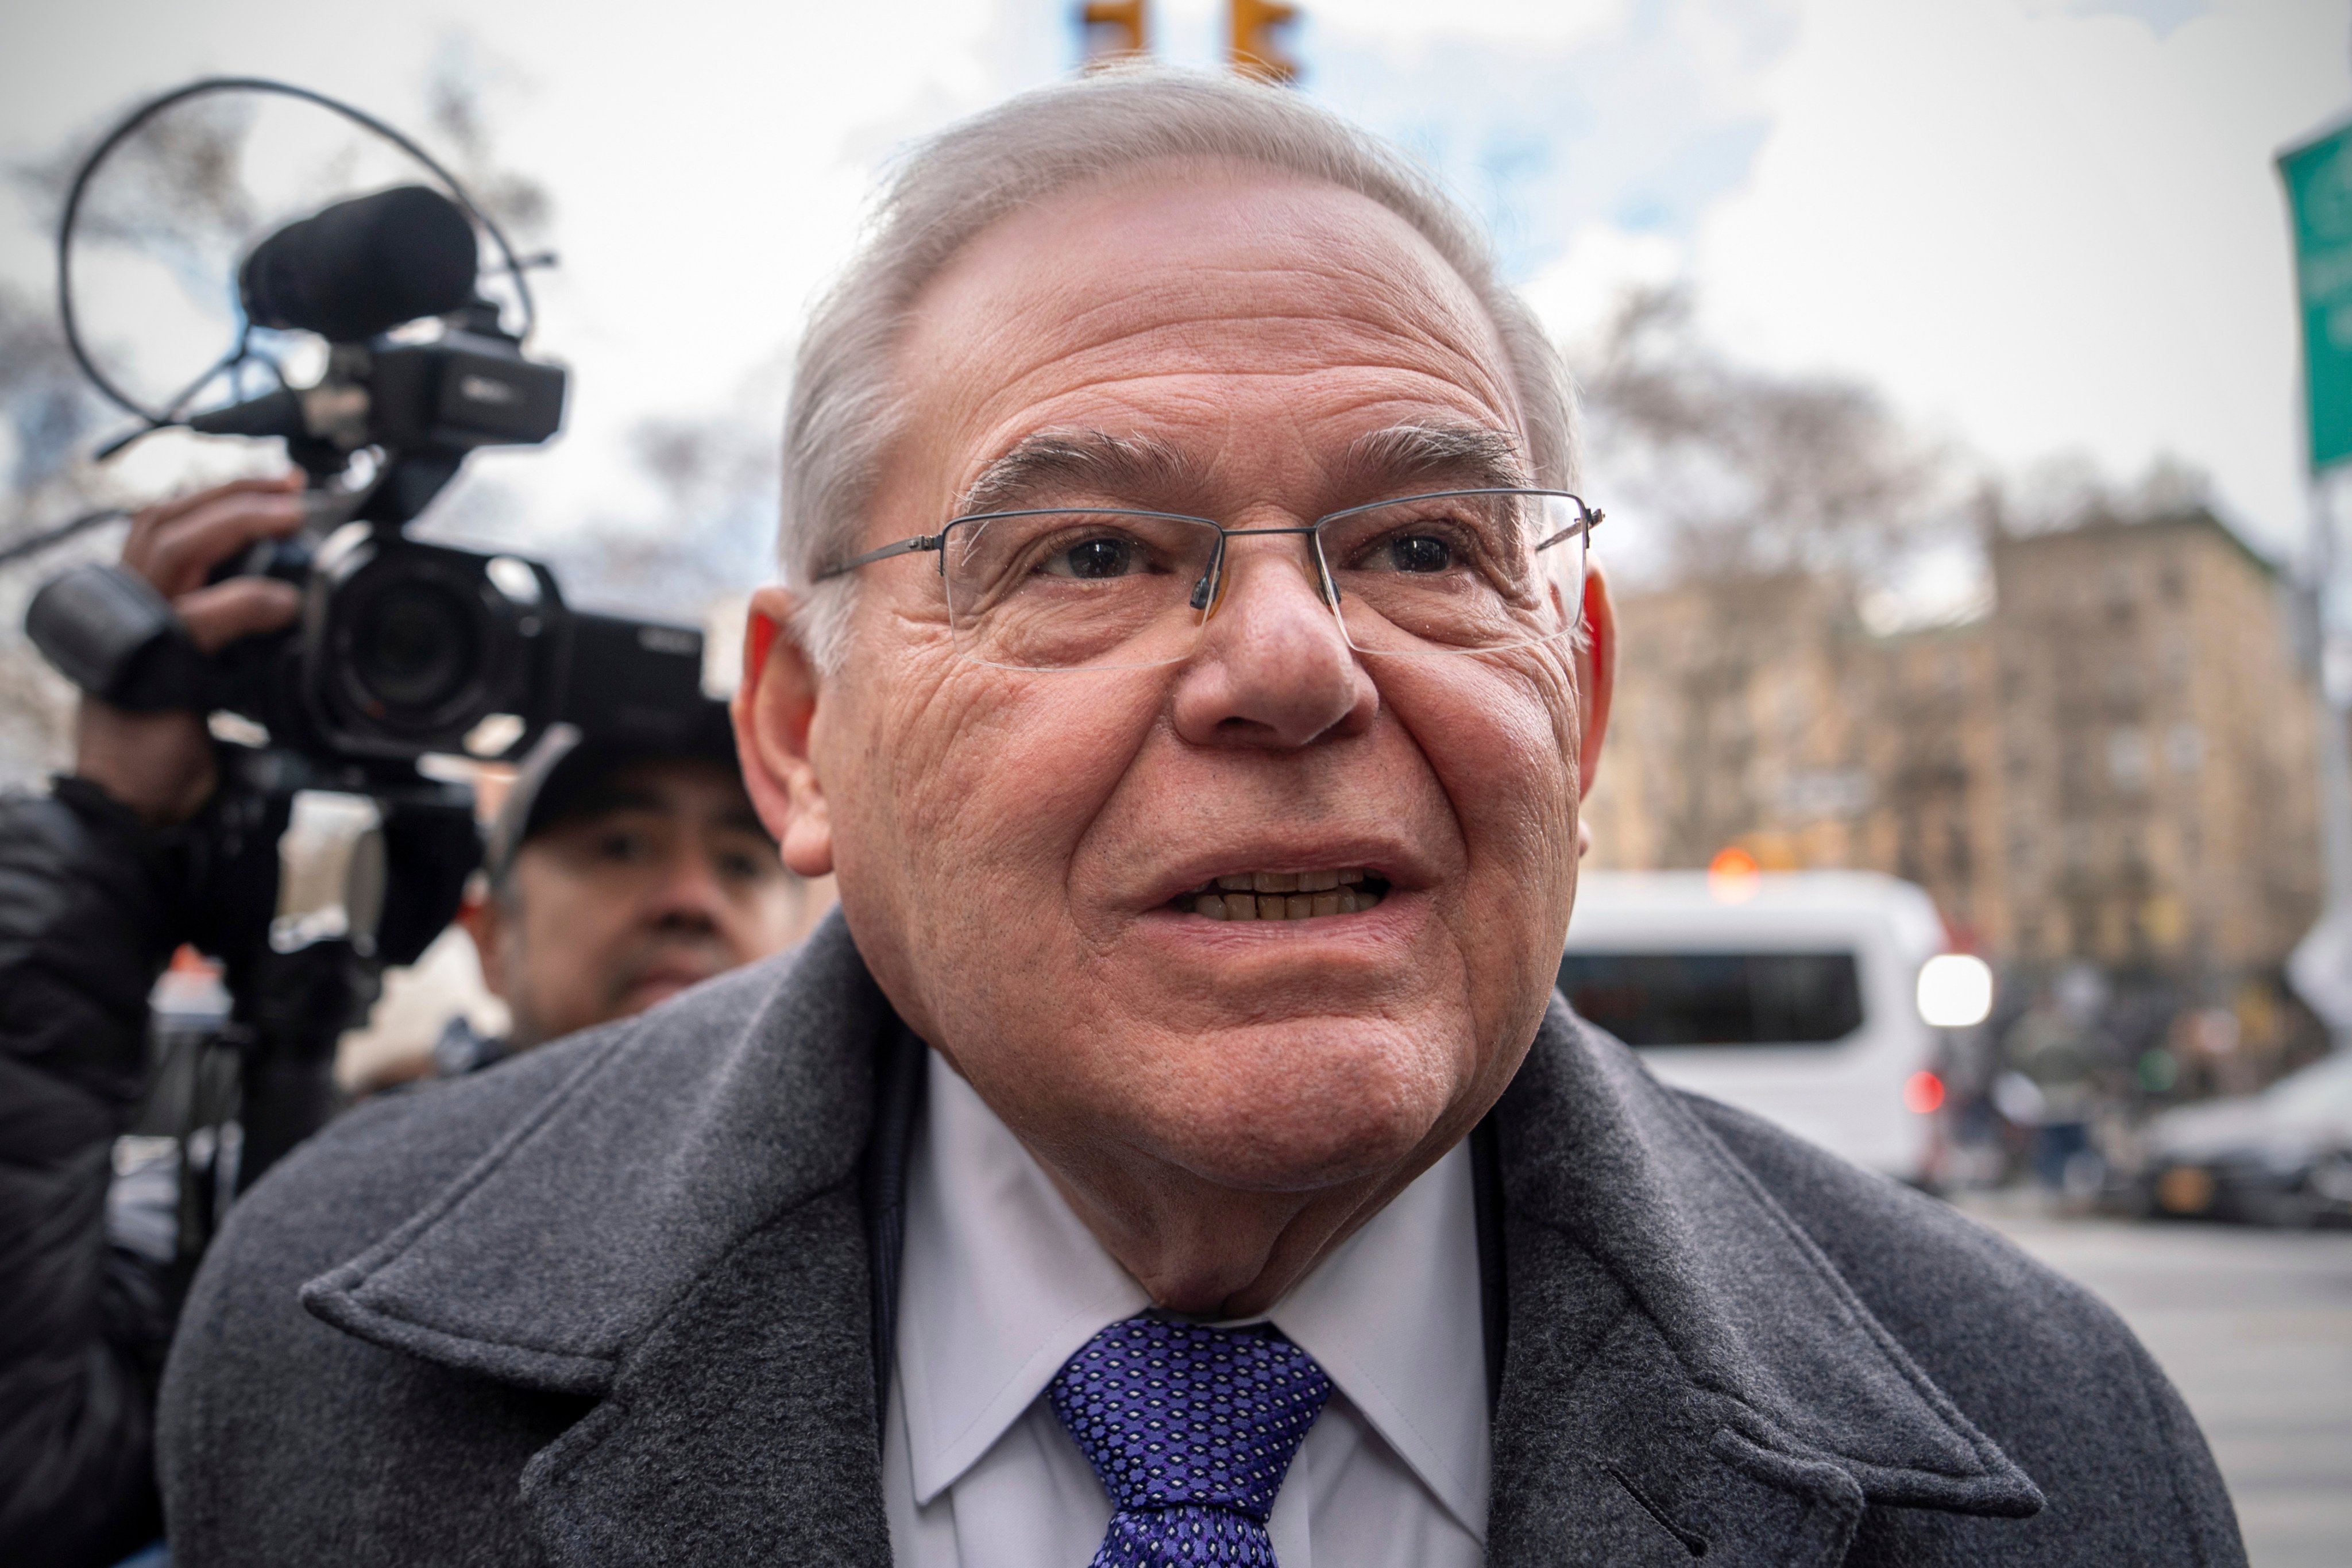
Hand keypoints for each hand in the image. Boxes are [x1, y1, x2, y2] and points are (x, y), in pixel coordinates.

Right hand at [73, 475, 306, 825]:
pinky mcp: (155, 663)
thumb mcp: (207, 671)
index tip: (276, 486)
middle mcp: (129, 603)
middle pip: (167, 518)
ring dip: (236, 520)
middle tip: (289, 485)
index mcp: (139, 600)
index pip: (168, 526)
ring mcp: (136, 628)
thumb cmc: (166, 736)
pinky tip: (286, 602)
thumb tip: (290, 605)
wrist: (131, 795)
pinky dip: (248, 601)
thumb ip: (232, 635)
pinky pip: (202, 615)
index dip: (219, 497)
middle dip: (232, 491)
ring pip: (174, 545)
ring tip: (289, 514)